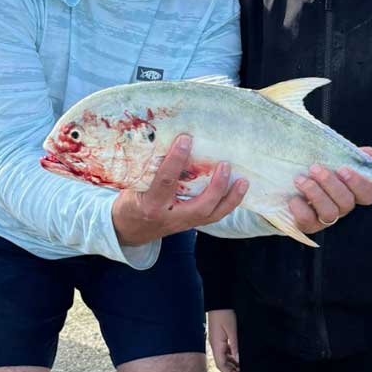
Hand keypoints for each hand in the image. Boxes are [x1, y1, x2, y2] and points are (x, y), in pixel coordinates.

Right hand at [111, 134, 246, 245]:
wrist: (128, 232)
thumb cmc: (129, 204)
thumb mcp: (132, 186)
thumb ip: (149, 170)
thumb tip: (166, 140)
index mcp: (150, 204)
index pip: (166, 181)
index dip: (176, 159)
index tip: (185, 139)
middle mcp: (169, 216)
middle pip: (200, 206)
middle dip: (216, 187)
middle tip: (225, 164)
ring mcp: (182, 224)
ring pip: (212, 215)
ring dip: (230, 198)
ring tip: (243, 181)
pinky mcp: (190, 225)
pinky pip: (213, 216)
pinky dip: (227, 204)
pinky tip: (237, 190)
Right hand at [208, 309, 239, 371]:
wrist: (219, 300)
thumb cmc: (224, 313)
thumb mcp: (232, 330)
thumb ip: (236, 346)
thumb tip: (239, 361)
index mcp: (216, 345)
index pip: (221, 365)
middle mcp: (215, 344)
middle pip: (222, 363)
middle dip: (232, 370)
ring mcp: (217, 340)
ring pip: (224, 357)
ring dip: (232, 363)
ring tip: (242, 366)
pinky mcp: (219, 336)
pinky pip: (225, 350)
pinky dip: (231, 355)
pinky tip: (238, 355)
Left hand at [289, 146, 371, 232]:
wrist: (286, 183)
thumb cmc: (313, 171)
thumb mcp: (329, 160)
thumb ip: (348, 157)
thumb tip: (369, 152)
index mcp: (351, 192)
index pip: (367, 194)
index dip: (359, 184)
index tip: (343, 169)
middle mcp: (341, 207)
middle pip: (346, 202)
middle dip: (330, 183)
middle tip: (315, 168)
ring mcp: (324, 219)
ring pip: (329, 213)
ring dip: (315, 193)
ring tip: (300, 180)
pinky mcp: (307, 225)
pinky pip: (307, 220)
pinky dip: (300, 207)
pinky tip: (293, 197)